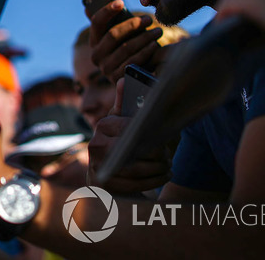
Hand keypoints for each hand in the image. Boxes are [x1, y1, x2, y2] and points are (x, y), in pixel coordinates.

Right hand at [87, 79, 171, 193]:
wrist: (106, 175)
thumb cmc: (120, 143)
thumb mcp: (121, 122)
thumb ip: (124, 102)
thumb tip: (124, 79)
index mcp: (103, 125)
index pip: (132, 128)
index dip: (152, 135)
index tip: (162, 137)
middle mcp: (96, 145)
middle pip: (136, 151)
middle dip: (158, 155)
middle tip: (168, 155)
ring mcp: (98, 166)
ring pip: (139, 169)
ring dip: (159, 168)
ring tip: (167, 165)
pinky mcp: (105, 185)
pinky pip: (137, 184)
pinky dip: (154, 181)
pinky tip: (162, 175)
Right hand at [88, 1, 162, 83]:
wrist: (134, 77)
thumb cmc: (128, 48)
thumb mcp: (118, 36)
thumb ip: (108, 23)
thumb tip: (87, 8)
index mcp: (94, 41)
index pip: (96, 22)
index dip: (107, 11)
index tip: (121, 2)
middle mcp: (96, 55)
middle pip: (113, 35)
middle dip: (133, 25)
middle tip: (149, 19)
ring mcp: (106, 68)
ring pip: (125, 48)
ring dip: (144, 38)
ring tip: (158, 31)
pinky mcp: (118, 79)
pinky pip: (133, 62)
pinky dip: (145, 52)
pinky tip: (155, 45)